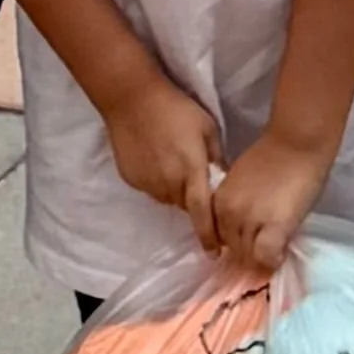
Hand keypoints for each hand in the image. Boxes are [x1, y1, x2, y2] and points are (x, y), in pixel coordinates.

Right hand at [105, 68, 223, 249]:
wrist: (131, 99)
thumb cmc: (175, 109)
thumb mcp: (207, 127)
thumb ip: (217, 157)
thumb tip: (222, 178)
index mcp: (191, 172)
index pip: (202, 214)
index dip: (209, 236)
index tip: (214, 254)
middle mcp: (169, 184)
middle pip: (185, 205)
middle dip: (193, 198)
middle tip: (194, 174)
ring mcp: (147, 183)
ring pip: (167, 197)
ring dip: (174, 188)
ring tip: (173, 160)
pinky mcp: (131, 179)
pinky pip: (150, 187)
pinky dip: (156, 179)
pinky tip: (155, 157)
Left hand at [212, 126, 332, 282]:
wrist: (297, 141)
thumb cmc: (274, 155)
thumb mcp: (241, 182)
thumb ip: (237, 205)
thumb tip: (243, 231)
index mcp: (218, 201)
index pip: (217, 236)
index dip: (235, 240)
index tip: (249, 240)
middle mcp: (228, 213)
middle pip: (233, 249)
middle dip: (249, 249)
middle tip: (267, 242)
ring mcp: (250, 221)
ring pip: (250, 256)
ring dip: (262, 255)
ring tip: (278, 245)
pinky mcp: (274, 228)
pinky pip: (267, 257)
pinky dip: (274, 259)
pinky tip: (282, 250)